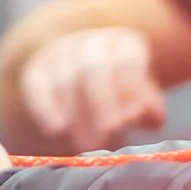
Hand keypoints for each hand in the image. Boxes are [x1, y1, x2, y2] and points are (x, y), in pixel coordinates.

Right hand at [16, 26, 167, 154]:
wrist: (74, 69)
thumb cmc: (118, 89)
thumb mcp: (138, 93)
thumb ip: (147, 105)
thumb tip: (153, 119)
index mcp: (123, 44)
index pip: (126, 61)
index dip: (128, 90)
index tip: (129, 120)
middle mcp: (91, 43)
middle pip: (93, 69)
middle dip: (100, 104)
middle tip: (106, 137)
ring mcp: (60, 54)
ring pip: (65, 80)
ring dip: (76, 115)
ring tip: (86, 146)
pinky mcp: (37, 69)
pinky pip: (37, 86)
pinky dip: (45, 108)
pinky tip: (55, 130)